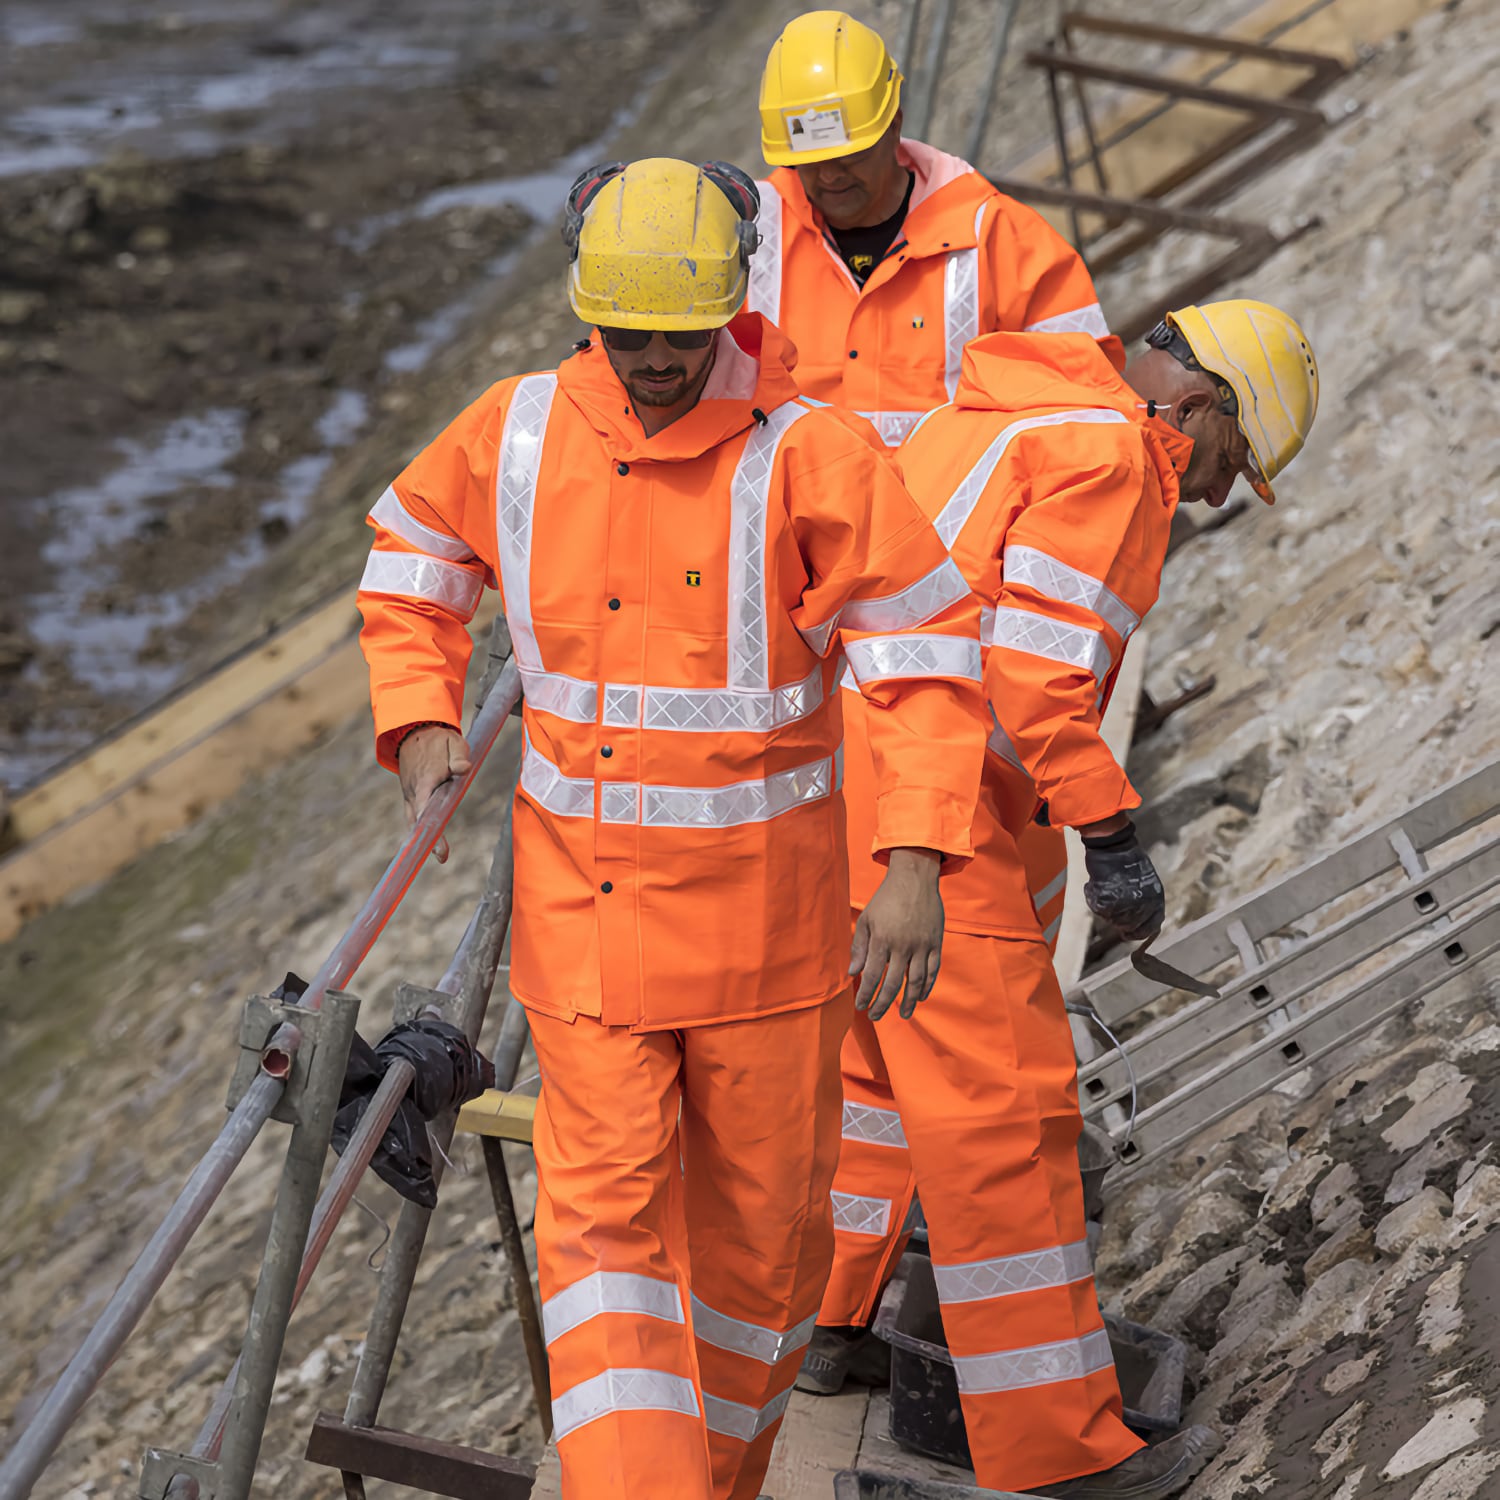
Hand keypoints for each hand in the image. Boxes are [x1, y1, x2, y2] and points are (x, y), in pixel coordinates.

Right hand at [397, 724, 470, 863]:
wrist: (416, 732)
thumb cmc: (439, 740)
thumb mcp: (453, 742)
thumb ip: (459, 756)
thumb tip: (465, 769)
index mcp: (425, 780)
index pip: (426, 808)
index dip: (431, 826)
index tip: (437, 843)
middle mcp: (414, 791)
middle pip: (417, 820)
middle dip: (427, 839)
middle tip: (442, 856)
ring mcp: (410, 795)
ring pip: (414, 820)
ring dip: (423, 837)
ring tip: (440, 854)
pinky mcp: (412, 797)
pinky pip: (415, 816)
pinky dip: (420, 829)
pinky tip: (431, 843)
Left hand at [849, 848, 943, 1020]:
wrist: (914, 878)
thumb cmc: (885, 898)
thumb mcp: (867, 919)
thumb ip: (859, 947)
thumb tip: (853, 973)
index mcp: (882, 939)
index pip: (872, 976)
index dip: (865, 994)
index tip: (860, 1006)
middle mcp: (902, 945)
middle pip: (892, 984)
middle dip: (883, 1004)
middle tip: (876, 1016)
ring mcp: (922, 945)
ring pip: (916, 982)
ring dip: (909, 1002)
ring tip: (904, 1016)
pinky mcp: (936, 943)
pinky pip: (933, 970)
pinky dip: (928, 986)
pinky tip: (922, 997)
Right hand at [1081, 821, 1164, 940]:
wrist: (1113, 847)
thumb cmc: (1129, 861)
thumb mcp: (1146, 882)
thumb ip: (1146, 902)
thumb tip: (1140, 920)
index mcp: (1155, 901)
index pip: (1151, 927)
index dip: (1140, 933)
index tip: (1129, 933)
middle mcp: (1141, 907)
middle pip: (1129, 927)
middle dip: (1121, 922)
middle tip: (1113, 911)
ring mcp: (1124, 906)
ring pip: (1112, 920)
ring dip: (1107, 909)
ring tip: (1107, 890)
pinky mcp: (1106, 903)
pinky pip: (1099, 910)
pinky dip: (1095, 900)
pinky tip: (1098, 886)